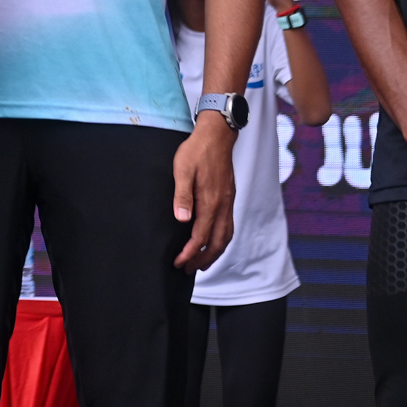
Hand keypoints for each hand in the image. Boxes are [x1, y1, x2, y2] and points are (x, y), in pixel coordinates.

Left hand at [172, 115, 236, 268]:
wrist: (217, 136)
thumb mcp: (182, 170)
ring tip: (200, 264)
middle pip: (216, 243)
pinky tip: (213, 242)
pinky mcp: (228, 199)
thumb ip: (182, 195)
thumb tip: (182, 219)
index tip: (178, 262)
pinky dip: (221, 241)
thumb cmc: (196, 151)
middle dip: (202, 260)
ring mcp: (228, 203)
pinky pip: (228, 227)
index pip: (200, 237)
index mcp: (210, 202)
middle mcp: (222, 206)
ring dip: (214, 254)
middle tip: (187, 270)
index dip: (189, 253)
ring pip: (225, 237)